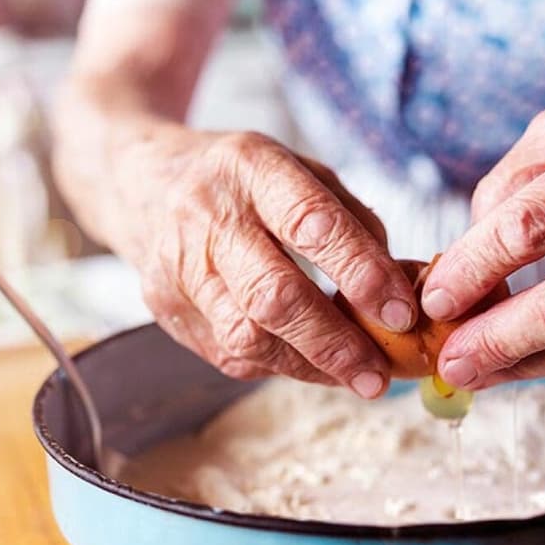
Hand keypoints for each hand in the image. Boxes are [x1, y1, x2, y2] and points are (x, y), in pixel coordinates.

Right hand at [105, 125, 417, 396]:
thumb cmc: (240, 180)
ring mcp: (178, 267)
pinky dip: (280, 365)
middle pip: (273, 295)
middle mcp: (207, 216)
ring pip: (247, 337)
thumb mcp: (298, 170)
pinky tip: (312, 364)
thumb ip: (352, 222)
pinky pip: (230, 354)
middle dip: (335, 342)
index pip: (310, 224)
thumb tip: (403, 286)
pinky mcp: (166, 308)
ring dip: (310, 366)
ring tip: (357, 377)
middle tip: (380, 372)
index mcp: (250, 167)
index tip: (402, 313)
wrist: (142, 182)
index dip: (360, 273)